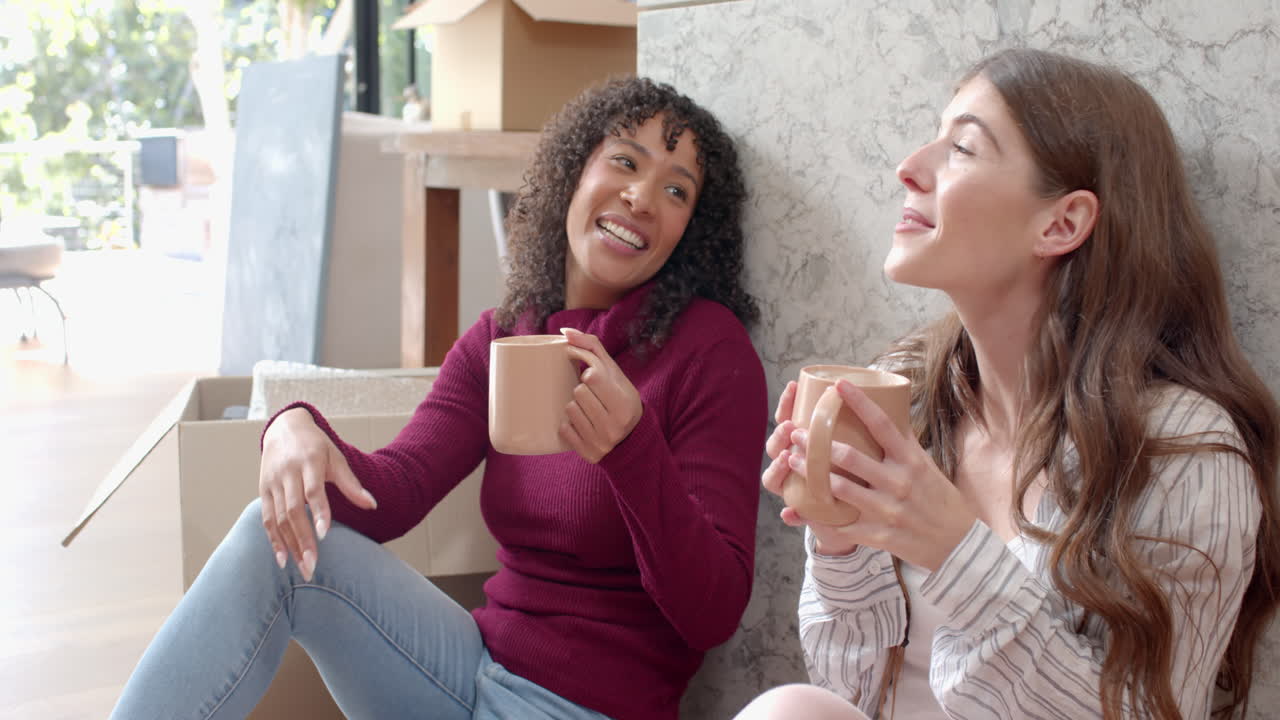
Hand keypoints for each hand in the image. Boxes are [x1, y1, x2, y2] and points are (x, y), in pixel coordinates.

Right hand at [259, 407, 376, 579]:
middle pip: (293, 510)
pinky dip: (273, 540)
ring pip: (278, 518)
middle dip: (303, 540)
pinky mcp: (263, 491)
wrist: (284, 428)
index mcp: (309, 461)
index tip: (324, 535)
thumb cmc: (316, 446)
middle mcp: (287, 473)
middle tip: (313, 566)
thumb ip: (351, 484)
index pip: (313, 490)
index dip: (318, 512)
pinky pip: (266, 519)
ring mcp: (272, 483)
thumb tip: (373, 505)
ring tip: (302, 568)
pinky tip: (282, 559)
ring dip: (289, 545)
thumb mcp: (336, 458)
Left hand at [558, 327, 643, 462]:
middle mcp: (614, 425)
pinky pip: (564, 430)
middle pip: (578, 392)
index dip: (588, 374)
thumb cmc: (620, 398)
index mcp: (624, 404)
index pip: (592, 376)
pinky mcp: (588, 453)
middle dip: (582, 391)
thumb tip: (565, 332)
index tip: (591, 376)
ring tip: (589, 411)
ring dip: (575, 406)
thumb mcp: (615, 373)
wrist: (631, 439)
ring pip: (569, 410)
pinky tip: (583, 425)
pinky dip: (569, 425)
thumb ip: (592, 348)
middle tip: (593, 397)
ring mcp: (601, 442)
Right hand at [760, 380, 859, 553]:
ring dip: (777, 468)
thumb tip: (857, 390)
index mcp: (805, 445)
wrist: (870, 519)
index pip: (787, 419)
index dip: (785, 404)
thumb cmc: (864, 477)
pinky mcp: (807, 514)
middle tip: (790, 426)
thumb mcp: (863, 453)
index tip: (793, 388)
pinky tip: (789, 513)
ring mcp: (797, 490)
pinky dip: (791, 515)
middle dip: (779, 435)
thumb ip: (859, 427)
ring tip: (786, 458)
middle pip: (773, 447)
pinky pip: (793, 515)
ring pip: (772, 479)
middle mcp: (794, 466)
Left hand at [785, 379, 975, 570]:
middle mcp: (898, 482)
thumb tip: (890, 410)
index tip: (839, 384)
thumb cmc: (940, 500)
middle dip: (817, 444)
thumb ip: (904, 443)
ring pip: (840, 488)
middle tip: (797, 433)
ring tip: (792, 461)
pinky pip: (842, 524)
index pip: (882, 424)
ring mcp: (887, 509)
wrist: (958, 545)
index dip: (859, 401)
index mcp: (910, 460)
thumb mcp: (927, 466)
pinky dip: (820, 516)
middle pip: (850, 456)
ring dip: (812, 474)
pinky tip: (802, 506)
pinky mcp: (879, 534)